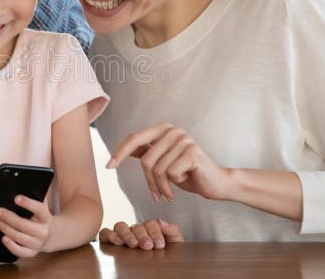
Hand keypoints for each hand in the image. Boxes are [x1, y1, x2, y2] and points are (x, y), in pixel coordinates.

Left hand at [0, 195, 52, 257]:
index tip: (16, 197)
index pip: (38, 209)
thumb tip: (20, 184)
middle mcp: (43, 231)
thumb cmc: (40, 216)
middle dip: (8, 217)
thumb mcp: (41, 204)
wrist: (51, 234)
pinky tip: (3, 237)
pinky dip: (11, 246)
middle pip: (24, 225)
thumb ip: (33, 195)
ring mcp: (38, 243)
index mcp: (46, 216)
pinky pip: (21, 252)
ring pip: (19, 237)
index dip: (27, 203)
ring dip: (5, 228)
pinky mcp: (32, 253)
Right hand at [99, 219, 182, 249]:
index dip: (155, 232)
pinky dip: (110, 234)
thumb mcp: (173, 242)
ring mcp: (123, 236)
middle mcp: (136, 232)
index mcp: (150, 230)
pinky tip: (116, 241)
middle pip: (136, 226)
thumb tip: (162, 222)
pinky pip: (105, 233)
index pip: (150, 223)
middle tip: (147, 246)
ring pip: (120, 226)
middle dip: (142, 235)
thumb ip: (172, 230)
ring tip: (133, 244)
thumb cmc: (164, 255)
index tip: (159, 245)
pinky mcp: (110, 241)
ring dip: (127, 234)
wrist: (160, 272)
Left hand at [107, 123, 231, 201]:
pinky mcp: (192, 152)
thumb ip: (148, 152)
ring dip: (161, 186)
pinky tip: (184, 183)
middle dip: (149, 181)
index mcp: (163, 129)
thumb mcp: (164, 162)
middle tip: (156, 194)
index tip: (109, 166)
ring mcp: (183, 139)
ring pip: (157, 169)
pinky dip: (173, 185)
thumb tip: (126, 148)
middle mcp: (173, 130)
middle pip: (145, 159)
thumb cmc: (188, 174)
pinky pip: (170, 174)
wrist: (216, 183)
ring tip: (170, 191)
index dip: (120, 152)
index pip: (135, 138)